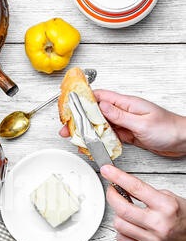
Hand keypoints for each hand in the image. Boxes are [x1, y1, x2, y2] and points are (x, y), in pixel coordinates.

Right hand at [59, 90, 185, 156]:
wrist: (181, 141)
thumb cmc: (168, 129)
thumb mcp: (142, 122)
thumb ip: (120, 115)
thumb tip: (101, 106)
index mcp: (127, 104)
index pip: (101, 97)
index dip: (83, 99)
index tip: (69, 103)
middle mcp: (124, 112)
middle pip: (96, 112)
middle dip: (80, 118)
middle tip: (66, 126)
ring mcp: (125, 123)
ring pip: (100, 125)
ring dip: (87, 130)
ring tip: (74, 136)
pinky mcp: (127, 134)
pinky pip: (109, 135)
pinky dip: (99, 139)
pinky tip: (91, 143)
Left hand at [100, 165, 185, 240]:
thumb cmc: (183, 217)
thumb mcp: (169, 197)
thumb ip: (146, 193)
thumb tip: (122, 187)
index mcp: (166, 206)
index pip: (136, 187)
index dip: (117, 177)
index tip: (107, 171)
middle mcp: (158, 223)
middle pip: (122, 208)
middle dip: (112, 196)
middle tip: (112, 191)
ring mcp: (152, 239)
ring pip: (119, 224)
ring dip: (118, 215)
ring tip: (126, 212)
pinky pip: (121, 238)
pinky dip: (121, 230)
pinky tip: (130, 225)